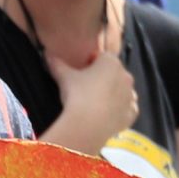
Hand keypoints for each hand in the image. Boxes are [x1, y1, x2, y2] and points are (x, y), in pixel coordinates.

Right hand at [45, 11, 136, 154]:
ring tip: (95, 104)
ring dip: (112, 94)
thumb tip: (47, 53)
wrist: (88, 124)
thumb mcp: (63, 77)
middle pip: (114, 73)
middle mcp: (125, 76)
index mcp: (111, 62)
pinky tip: (106, 115)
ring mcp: (130, 95)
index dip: (91, 63)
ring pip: (122, 91)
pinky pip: (126, 109)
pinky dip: (119, 110)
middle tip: (86, 88)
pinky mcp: (131, 113)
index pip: (102, 56)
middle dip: (103, 78)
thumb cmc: (77, 94)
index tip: (80, 72)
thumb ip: (56, 63)